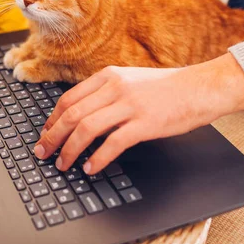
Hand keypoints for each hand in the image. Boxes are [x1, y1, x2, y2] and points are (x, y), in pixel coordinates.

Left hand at [33, 53, 243, 174]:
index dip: (52, 120)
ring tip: (63, 164)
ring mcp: (130, 105)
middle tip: (43, 153)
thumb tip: (81, 116)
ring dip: (69, 150)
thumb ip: (106, 93)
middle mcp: (115, 87)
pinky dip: (97, 158)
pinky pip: (113, 143)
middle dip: (52, 137)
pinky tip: (90, 168)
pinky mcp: (145, 123)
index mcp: (108, 76)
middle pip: (71, 114)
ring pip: (86, 129)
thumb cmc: (166, 87)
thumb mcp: (130, 81)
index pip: (68, 99)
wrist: (200, 87)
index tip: (45, 134)